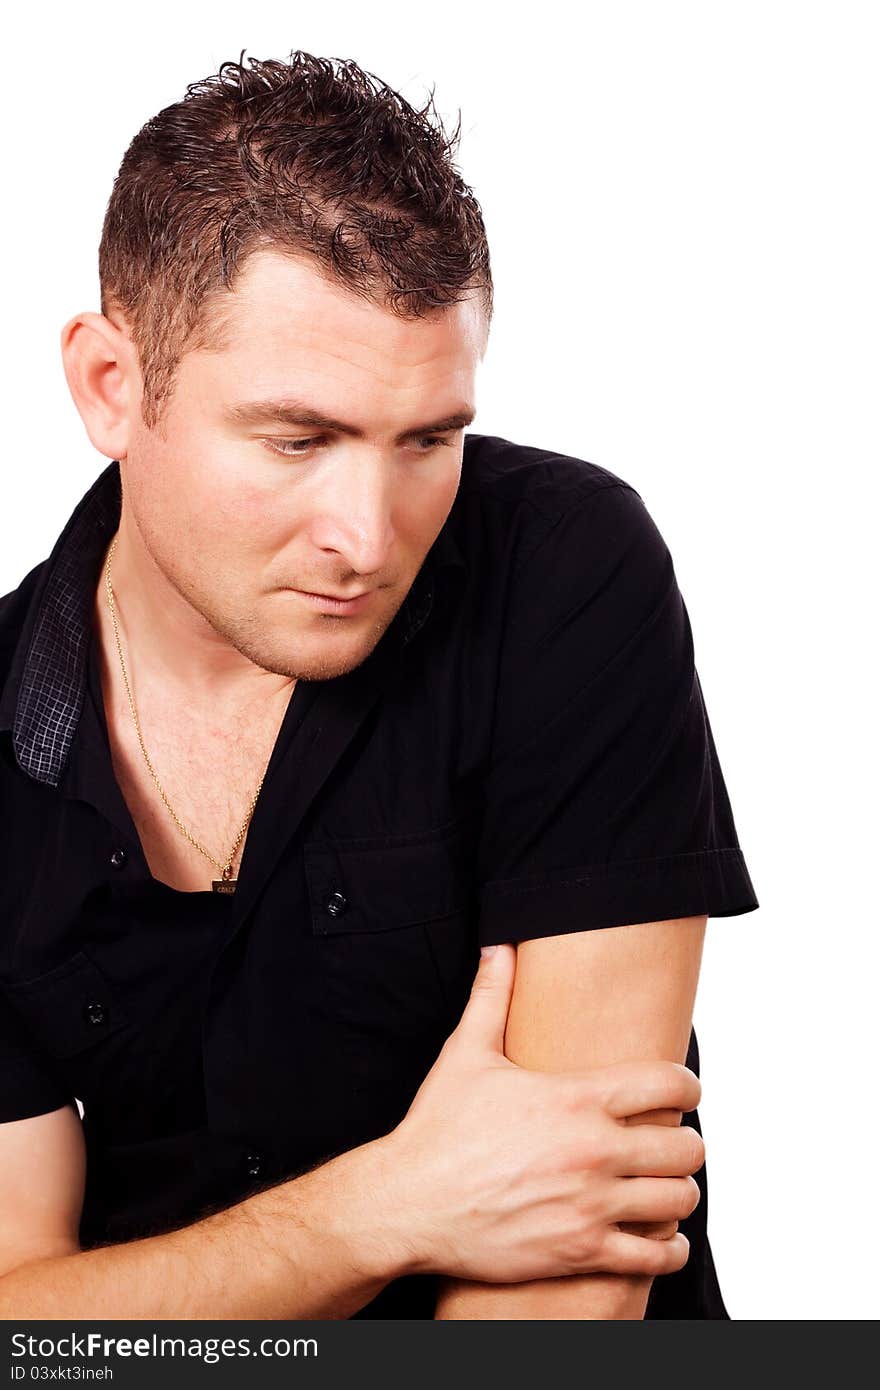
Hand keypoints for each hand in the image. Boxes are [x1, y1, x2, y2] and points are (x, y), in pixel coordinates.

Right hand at [376, 943, 703, 1283]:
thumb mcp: (465, 1053)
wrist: (408, 1204)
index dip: (688, 1086)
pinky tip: (659, 1239)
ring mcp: (589, 1205)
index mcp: (575, 1098)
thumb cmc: (437, 1129)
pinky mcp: (581, 1252)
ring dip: (679, 1193)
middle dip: (686, 1143)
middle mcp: (592, 1150)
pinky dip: (667, 1250)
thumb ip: (492, 995)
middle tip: (673, 1144)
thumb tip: (500, 947)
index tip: (684, 1092)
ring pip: (678, 1200)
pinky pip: (654, 1257)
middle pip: (685, 1147)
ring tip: (666, 1187)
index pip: (669, 1083)